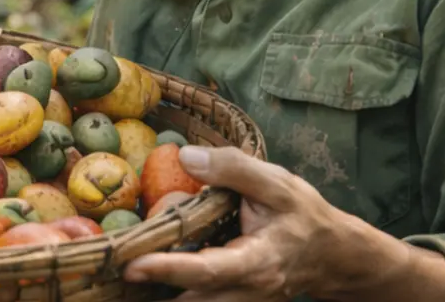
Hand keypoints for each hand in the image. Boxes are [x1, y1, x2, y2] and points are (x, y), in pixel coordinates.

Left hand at [121, 146, 357, 300]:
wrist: (335, 256)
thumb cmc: (305, 216)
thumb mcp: (278, 184)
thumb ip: (234, 169)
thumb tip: (184, 156)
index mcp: (257, 263)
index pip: (207, 271)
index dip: (169, 269)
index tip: (133, 264)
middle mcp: (245, 293)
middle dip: (152, 295)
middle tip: (109, 277)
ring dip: (158, 298)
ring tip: (114, 285)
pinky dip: (172, 293)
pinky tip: (143, 282)